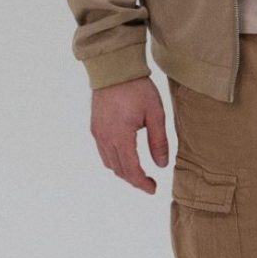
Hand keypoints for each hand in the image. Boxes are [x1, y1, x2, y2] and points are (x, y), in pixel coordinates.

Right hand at [90, 77, 169, 192]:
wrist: (114, 69)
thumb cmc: (137, 88)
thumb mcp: (155, 114)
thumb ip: (159, 141)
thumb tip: (161, 165)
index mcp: (120, 136)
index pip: (131, 170)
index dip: (142, 183)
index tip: (153, 189)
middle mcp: (105, 138)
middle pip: (118, 170)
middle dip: (134, 180)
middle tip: (149, 183)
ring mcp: (97, 133)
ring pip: (109, 163)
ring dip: (124, 172)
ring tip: (139, 172)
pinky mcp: (95, 127)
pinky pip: (103, 152)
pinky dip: (115, 160)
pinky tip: (127, 157)